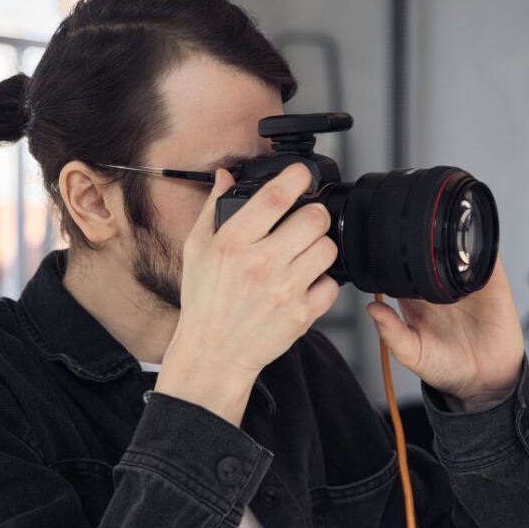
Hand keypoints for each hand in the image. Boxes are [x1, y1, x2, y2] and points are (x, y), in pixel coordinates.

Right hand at [157, 163, 339, 425]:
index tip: (300, 174)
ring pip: (328, 249)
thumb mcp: (197, 250)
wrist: (214, 353)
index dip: (296, 177)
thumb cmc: (205, 301)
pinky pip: (331, 284)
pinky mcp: (301, 314)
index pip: (275, 197)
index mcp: (234, 243)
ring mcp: (284, 290)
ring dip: (319, 247)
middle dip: (313, 214)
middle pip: (314, 219)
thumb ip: (214, 208)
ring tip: (303, 254)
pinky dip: (323, 282)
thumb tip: (226, 176)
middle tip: (304, 222)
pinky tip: (304, 282)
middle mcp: (261, 264)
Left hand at [366, 254, 524, 410]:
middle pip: (427, 253)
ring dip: (451, 241)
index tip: (387, 252)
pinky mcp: (491, 284)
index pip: (401, 269)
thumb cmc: (446, 367)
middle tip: (416, 240)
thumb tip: (371, 309)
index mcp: (416, 299)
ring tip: (444, 247)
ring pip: (455, 249)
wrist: (485, 381)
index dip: (394, 259)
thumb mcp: (412, 354)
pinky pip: (486, 258)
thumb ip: (391, 332)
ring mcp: (465, 283)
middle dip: (421, 243)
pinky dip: (479, 249)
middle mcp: (439, 287)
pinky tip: (470, 255)